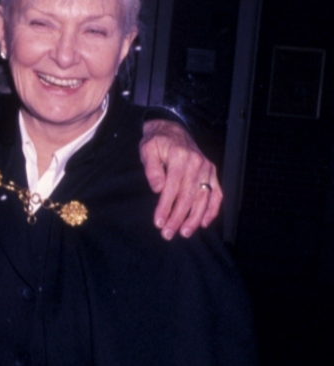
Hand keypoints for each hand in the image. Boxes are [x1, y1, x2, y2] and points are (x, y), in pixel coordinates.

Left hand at [139, 119, 222, 239]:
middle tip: (168, 234)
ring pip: (204, 198)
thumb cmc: (157, 143)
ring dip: (195, 218)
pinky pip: (217, 194)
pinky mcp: (212, 173)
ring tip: (184, 233)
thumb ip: (152, 169)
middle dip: (178, 218)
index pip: (173, 187)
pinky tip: (204, 223)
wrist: (172, 131)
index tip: (158, 223)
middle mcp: (198, 163)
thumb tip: (158, 189)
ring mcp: (207, 169)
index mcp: (181, 157)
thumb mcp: (148, 150)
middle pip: (189, 196)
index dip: (165, 207)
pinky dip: (213, 210)